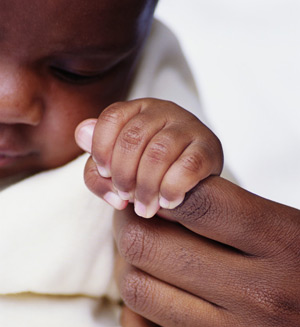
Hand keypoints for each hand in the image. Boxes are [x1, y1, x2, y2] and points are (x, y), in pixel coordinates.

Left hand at [75, 98, 222, 217]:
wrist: (191, 185)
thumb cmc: (149, 174)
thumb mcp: (119, 169)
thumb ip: (97, 159)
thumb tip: (82, 135)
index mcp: (138, 110)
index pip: (112, 118)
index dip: (103, 148)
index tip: (106, 174)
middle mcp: (164, 111)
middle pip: (133, 138)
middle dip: (123, 174)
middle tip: (126, 199)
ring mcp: (189, 127)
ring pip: (158, 153)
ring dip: (146, 187)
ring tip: (144, 208)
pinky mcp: (209, 148)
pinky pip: (187, 166)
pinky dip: (172, 188)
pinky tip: (167, 201)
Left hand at [112, 176, 299, 326]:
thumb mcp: (299, 235)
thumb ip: (244, 215)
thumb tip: (172, 196)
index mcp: (287, 245)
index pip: (197, 202)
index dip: (159, 187)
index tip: (152, 191)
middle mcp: (262, 296)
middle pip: (149, 245)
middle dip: (129, 223)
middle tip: (131, 219)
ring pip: (139, 291)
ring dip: (127, 268)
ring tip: (138, 259)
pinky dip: (134, 319)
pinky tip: (148, 304)